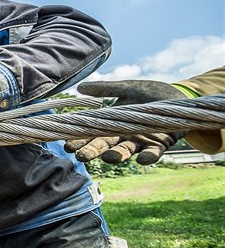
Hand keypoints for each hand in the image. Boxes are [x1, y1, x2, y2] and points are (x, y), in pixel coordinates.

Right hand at [65, 80, 187, 164]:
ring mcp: (141, 141)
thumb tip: (80, 87)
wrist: (179, 97)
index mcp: (112, 124)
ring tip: (108, 158)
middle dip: (93, 151)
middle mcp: (124, 136)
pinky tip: (143, 160)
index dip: (80, 140)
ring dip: (117, 156)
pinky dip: (149, 157)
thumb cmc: (150, 93)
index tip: (68, 145)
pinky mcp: (161, 144)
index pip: (92, 134)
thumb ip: (105, 89)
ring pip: (126, 151)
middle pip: (105, 145)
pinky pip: (154, 153)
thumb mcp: (126, 87)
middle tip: (81, 156)